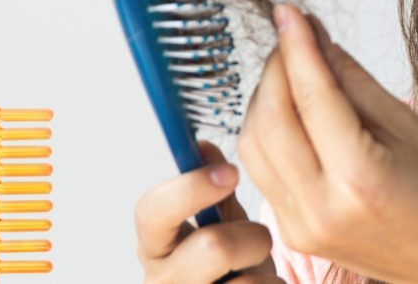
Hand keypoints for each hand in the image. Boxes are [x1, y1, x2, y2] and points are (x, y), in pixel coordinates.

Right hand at [135, 140, 280, 282]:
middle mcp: (161, 281)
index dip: (191, 188)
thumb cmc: (228, 269)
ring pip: (246, 280)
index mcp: (155, 248)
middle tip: (256, 245)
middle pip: (213, 246)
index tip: (230, 173)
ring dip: (266, 272)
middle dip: (250, 238)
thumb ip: (213, 190)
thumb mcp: (221, 226)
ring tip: (258, 275)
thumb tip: (204, 146)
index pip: (151, 212)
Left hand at [236, 4, 417, 283]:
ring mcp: (300, 226)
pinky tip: (289, 113)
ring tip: (293, 74)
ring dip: (264, 100)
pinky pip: (260, 170)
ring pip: (253, 145)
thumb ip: (352, 81)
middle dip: (276, 70)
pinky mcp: (291, 233)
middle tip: (294, 39)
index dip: (296, 47)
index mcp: (359, 179)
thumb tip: (315, 37)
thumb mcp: (408, 126)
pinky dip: (266, 133)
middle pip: (270, 120)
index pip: (312, 97)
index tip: (290, 13)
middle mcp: (321, 208)